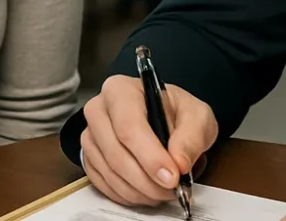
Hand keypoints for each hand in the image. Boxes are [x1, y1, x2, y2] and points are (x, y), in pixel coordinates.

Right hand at [79, 74, 218, 207]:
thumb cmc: (175, 112)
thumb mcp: (197, 116)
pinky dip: (128, 195)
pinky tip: (147, 192)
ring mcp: (90, 135)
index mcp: (120, 90)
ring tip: (163, 191)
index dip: (150, 157)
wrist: (164, 117)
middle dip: (147, 180)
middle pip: (116, 153)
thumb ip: (192, 137)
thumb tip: (179, 163)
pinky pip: (103, 184)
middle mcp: (98, 110)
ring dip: (140, 191)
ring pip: (110, 173)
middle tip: (173, 190)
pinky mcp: (88, 158)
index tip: (172, 177)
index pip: (129, 127)